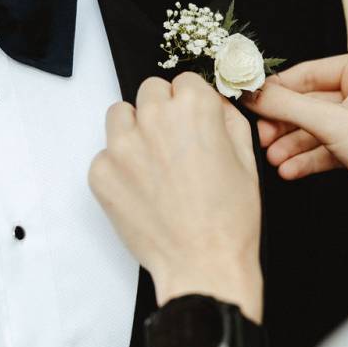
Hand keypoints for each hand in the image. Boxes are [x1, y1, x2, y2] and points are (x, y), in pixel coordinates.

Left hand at [89, 73, 262, 321]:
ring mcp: (122, 145)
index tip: (194, 123)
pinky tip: (142, 191)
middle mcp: (154, 118)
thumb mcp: (246, 158)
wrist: (203, 265)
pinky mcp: (101, 173)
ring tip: (153, 164)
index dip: (192, 103)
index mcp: (194, 108)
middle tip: (175, 145)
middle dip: (162, 111)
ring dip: (135, 130)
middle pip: (150, 91)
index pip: (184, 81)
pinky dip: (120, 167)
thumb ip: (227, 117)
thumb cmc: (231, 218)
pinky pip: (105, 153)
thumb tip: (212, 101)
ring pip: (120, 114)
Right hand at [244, 53, 347, 275]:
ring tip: (273, 161)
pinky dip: (309, 158)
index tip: (248, 104)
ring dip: (293, 145)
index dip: (276, 90)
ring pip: (318, 128)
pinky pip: (329, 147)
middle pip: (310, 102)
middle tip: (261, 139)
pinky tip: (290, 172)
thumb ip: (286, 105)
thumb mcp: (333, 122)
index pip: (307, 73)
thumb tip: (249, 91)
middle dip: (284, 124)